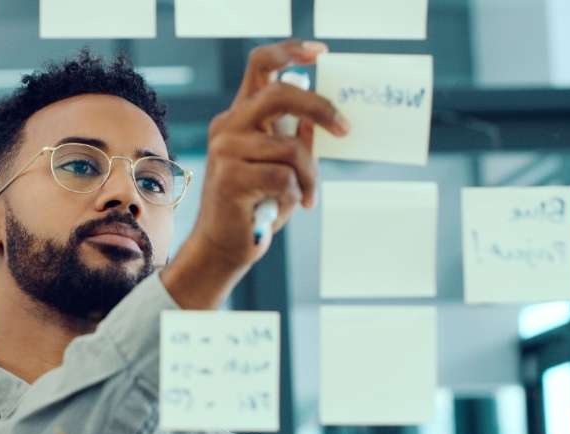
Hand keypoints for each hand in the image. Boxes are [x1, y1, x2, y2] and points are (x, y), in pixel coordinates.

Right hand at [194, 39, 348, 266]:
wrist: (225, 244)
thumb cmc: (257, 203)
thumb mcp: (283, 165)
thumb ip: (295, 137)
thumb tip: (320, 119)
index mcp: (241, 116)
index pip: (260, 66)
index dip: (290, 52)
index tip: (320, 53)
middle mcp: (228, 126)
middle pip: (279, 94)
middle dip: (320, 108)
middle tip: (344, 129)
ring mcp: (225, 151)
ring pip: (290, 147)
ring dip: (309, 176)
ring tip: (306, 195)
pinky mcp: (229, 179)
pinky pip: (283, 177)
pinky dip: (295, 194)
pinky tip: (286, 207)